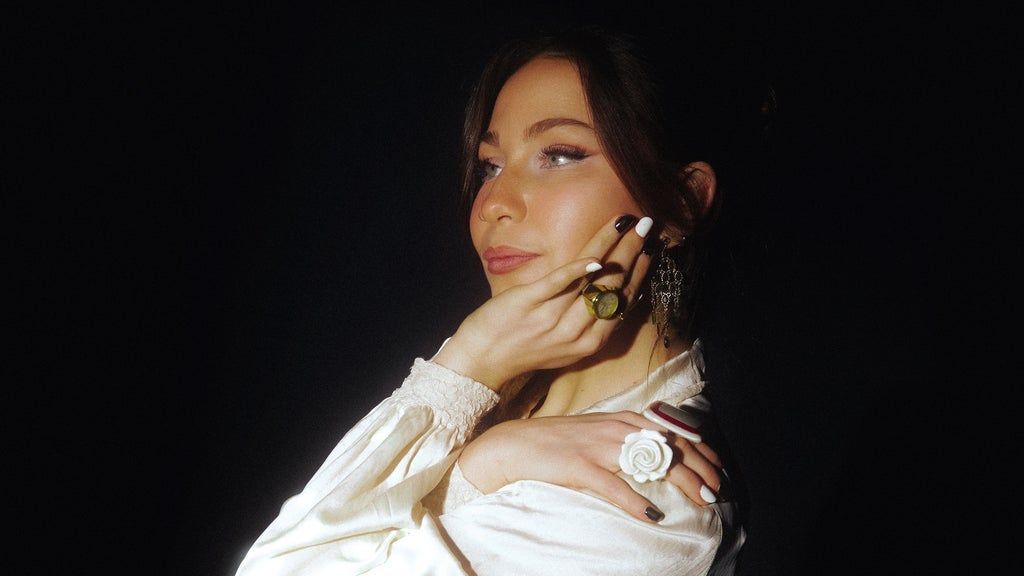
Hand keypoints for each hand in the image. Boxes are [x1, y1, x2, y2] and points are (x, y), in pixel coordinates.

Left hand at [433, 214, 653, 389]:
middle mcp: (575, 333)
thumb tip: (613, 287)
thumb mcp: (566, 344)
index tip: (651, 247)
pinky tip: (595, 256)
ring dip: (612, 248)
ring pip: (591, 280)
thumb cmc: (525, 347)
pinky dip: (578, 269)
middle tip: (644, 224)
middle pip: (613, 287)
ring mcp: (551, 317)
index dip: (640, 272)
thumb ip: (589, 321)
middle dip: (632, 252)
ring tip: (625, 223)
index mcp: (589, 343)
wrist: (482, 360)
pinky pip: (558, 283)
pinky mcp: (528, 302)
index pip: (623, 302)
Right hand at [457, 410, 723, 522]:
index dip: (699, 448)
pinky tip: (652, 515)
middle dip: (699, 466)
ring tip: (701, 498)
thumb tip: (656, 453)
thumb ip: (623, 438)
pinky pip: (613, 485)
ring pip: (650, 461)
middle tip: (717, 488)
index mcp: (620, 420)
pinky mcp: (578, 466)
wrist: (512, 445)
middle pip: (668, 444)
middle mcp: (613, 428)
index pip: (670, 430)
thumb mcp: (595, 433)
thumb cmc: (554, 443)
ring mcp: (596, 446)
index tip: (718, 466)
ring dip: (681, 480)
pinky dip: (636, 501)